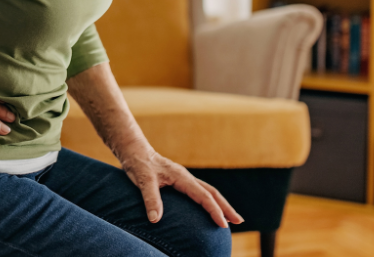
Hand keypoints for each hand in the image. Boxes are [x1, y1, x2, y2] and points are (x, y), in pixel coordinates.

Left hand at [120, 145, 242, 228]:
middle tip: (239, 221)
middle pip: (212, 193)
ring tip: (230, 219)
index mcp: (181, 177)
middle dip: (226, 208)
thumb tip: (155, 220)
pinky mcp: (178, 181)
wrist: (134, 150)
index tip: (223, 224)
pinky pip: (199, 192)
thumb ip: (150, 199)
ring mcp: (183, 178)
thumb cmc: (138, 163)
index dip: (214, 210)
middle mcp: (186, 177)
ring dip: (220, 204)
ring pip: (207, 192)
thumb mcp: (142, 180)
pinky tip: (209, 209)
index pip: (203, 196)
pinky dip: (208, 201)